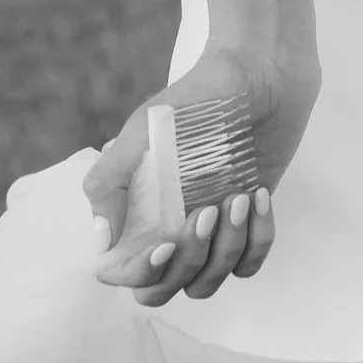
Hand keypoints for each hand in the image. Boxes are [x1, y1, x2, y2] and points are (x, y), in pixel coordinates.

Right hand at [85, 38, 319, 306]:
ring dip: (227, 249)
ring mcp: (212, 228)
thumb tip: (101, 242)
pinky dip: (258, 240)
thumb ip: (109, 183)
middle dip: (188, 263)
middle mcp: (172, 227)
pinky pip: (251, 264)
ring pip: (210, 281)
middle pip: (167, 289)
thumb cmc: (197, 97)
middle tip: (206, 212)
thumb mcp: (142, 130)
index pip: (128, 275)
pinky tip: (259, 195)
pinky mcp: (251, 220)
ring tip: (239, 197)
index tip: (166, 241)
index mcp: (140, 212)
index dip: (144, 272)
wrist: (261, 72)